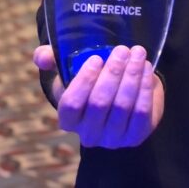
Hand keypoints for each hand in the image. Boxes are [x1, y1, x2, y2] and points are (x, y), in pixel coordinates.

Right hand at [33, 44, 163, 148]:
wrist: (119, 95)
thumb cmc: (90, 81)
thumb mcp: (68, 69)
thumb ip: (51, 59)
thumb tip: (42, 56)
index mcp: (68, 119)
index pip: (71, 104)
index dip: (84, 81)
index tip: (96, 58)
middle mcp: (88, 134)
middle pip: (100, 103)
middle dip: (113, 73)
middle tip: (122, 50)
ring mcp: (113, 139)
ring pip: (123, 106)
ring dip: (132, 76)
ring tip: (137, 54)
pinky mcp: (136, 136)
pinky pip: (141, 112)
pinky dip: (145, 88)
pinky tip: (146, 69)